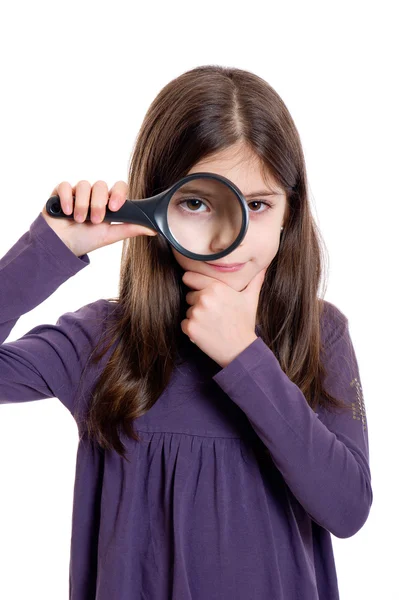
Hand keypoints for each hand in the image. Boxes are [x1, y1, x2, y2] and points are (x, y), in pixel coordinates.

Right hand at [41, 180, 157, 256]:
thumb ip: (130, 229)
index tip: (115, 207)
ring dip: (82, 205)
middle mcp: (94, 194)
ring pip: (84, 185)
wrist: (62, 246)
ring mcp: (78, 192)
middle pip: (101, 185)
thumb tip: (154, 229)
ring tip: (79, 220)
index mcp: (108, 202)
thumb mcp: (110, 236)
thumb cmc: (86, 240)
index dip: (118, 193)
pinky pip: (65, 186)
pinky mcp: (61, 192)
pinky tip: (66, 212)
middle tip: (95, 220)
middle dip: (98, 204)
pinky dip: (67, 199)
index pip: (118, 187)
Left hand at [181, 267, 266, 367]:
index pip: (190, 277)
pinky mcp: (190, 327)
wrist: (240, 350)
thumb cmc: (244, 323)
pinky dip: (192, 328)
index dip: (195, 284)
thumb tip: (263, 265)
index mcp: (216, 287)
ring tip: (212, 323)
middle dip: (198, 303)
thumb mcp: (251, 298)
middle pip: (189, 295)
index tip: (198, 289)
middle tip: (214, 313)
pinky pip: (184, 323)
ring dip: (196, 317)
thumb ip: (254, 279)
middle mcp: (204, 298)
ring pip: (188, 310)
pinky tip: (206, 332)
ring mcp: (195, 313)